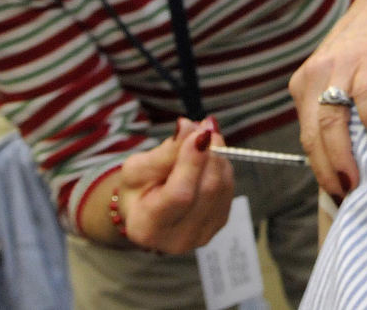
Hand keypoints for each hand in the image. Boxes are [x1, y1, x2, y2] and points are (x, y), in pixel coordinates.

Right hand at [117, 117, 234, 252]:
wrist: (146, 210)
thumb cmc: (138, 189)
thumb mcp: (137, 168)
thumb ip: (165, 152)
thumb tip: (189, 128)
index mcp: (148, 227)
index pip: (180, 195)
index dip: (192, 162)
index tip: (199, 133)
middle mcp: (178, 239)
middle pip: (207, 190)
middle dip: (210, 153)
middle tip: (204, 126)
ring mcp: (202, 235)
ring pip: (222, 187)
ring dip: (218, 156)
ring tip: (203, 138)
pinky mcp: (218, 224)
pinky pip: (229, 190)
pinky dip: (221, 167)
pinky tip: (208, 157)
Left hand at [290, 0, 366, 198]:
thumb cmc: (364, 45)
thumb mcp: (337, 76)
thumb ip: (334, 108)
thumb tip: (344, 156)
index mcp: (303, 85)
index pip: (305, 136)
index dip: (318, 168)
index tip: (333, 192)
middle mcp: (314, 77)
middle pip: (315, 134)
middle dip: (327, 170)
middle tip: (344, 195)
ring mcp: (340, 68)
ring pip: (332, 122)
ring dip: (343, 156)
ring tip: (356, 181)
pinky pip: (365, 99)